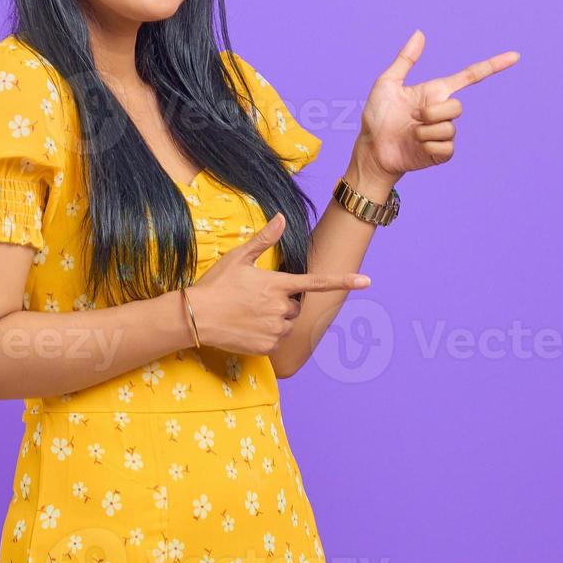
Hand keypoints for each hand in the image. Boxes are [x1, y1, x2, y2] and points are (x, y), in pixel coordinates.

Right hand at [184, 212, 371, 355]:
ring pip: (287, 324)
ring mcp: (275, 328)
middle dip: (282, 303)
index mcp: (278, 284)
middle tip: (255, 299)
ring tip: (248, 313)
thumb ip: (264, 240)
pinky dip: (266, 335)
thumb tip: (281, 217)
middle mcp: (281, 307)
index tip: (367, 282)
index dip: (343, 281)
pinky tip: (246, 327)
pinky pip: (276, 340)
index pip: (317, 282)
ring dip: (275, 319)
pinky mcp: (267, 346)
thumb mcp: (239, 258)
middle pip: (296, 306)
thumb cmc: (216, 285)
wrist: (196, 317)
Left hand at [355, 30, 520, 177]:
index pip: (470, 76)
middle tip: (412, 118)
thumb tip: (420, 33)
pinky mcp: (442, 153)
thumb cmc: (377, 116)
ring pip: (449, 128)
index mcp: (435, 92)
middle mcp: (443, 111)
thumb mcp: (387, 83)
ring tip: (410, 134)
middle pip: (457, 107)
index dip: (493, 66)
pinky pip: (447, 146)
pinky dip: (428, 146)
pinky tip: (416, 147)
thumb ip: (406, 59)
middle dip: (432, 112)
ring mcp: (444, 132)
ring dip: (424, 132)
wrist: (372, 149)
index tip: (515, 56)